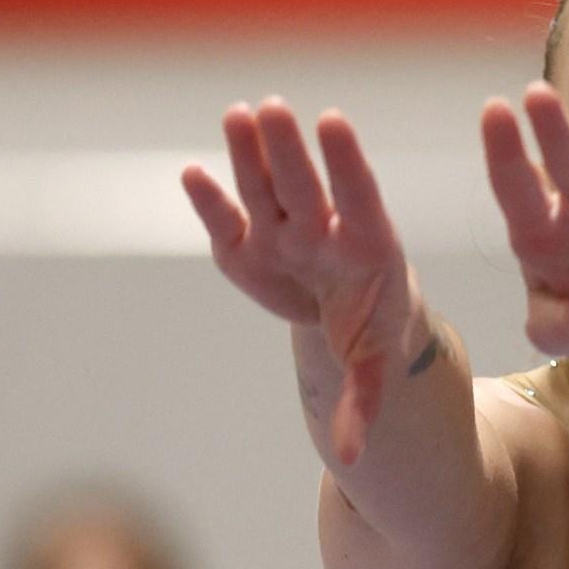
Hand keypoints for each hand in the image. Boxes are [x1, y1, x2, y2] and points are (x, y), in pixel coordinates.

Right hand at [182, 101, 414, 463]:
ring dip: (252, 154)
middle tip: (274, 108)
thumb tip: (356, 459)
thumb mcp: (375, 368)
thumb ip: (363, 404)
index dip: (346, 161)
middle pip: (304, 187)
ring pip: (267, 188)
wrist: (350, 314)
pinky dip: (211, 203)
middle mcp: (324, 230)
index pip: (359, 195)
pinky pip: (230, 219)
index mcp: (369, 247)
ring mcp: (285, 231)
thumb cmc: (372, 330)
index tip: (334, 122)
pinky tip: (192, 176)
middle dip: (288, 151)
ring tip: (239, 114)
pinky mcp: (250, 243)